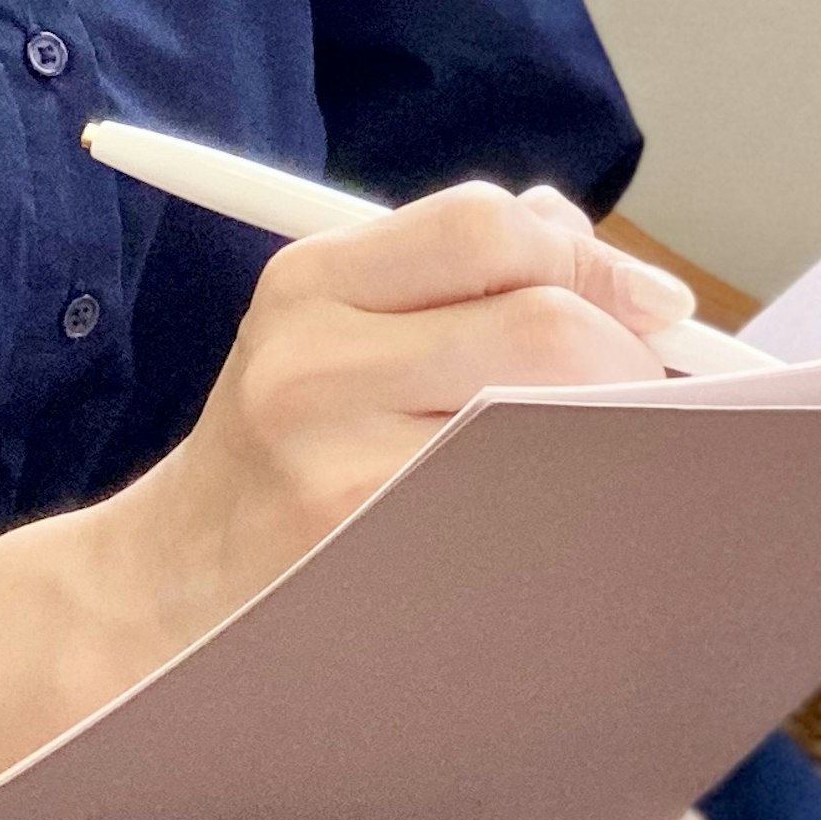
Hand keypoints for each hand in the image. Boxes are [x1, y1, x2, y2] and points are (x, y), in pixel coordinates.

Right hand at [82, 182, 698, 676]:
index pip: (486, 225)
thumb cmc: (277, 450)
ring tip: (613, 455)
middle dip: (625, 358)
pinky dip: (567, 510)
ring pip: (543, 423)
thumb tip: (577, 235)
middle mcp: (312, 363)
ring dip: (609, 436)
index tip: (658, 307)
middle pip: (540, 326)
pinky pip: (517, 516)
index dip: (596, 260)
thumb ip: (448, 268)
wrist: (162, 594)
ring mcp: (334, 468)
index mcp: (310, 281)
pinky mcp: (362, 558)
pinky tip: (567, 520)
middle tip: (646, 398)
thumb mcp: (326, 330)